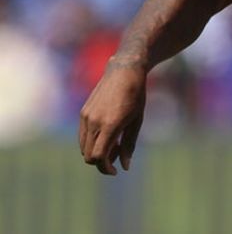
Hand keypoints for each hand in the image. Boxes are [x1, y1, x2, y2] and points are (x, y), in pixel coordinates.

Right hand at [79, 58, 147, 174]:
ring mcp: (86, 117)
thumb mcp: (137, 121)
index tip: (115, 171)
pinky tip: (108, 135)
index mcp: (109, 125)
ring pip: (83, 147)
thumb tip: (124, 166)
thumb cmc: (136, 96)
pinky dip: (92, 142)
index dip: (105, 167)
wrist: (124, 71)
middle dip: (102, 162)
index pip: (98, 156)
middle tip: (118, 157)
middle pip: (88, 156)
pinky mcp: (83, 113)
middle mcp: (93, 122)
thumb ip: (129, 144)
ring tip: (115, 144)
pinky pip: (83, 136)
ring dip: (96, 152)